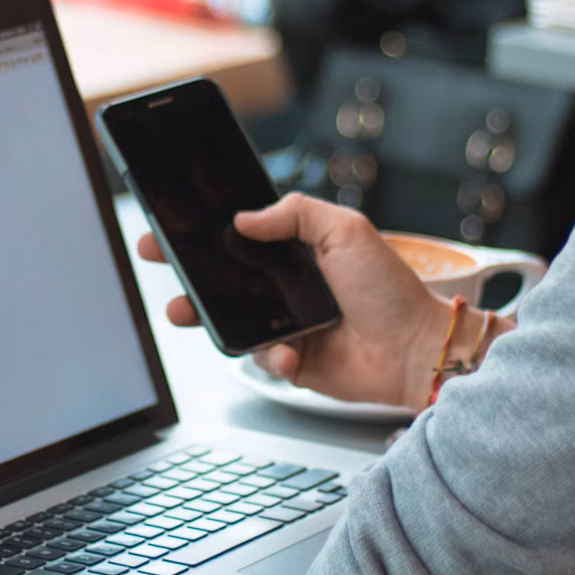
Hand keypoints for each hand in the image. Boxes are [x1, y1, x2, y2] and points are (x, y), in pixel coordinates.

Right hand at [136, 193, 448, 408]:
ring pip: (231, 319)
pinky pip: (261, 358)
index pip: (240, 236)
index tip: (171, 224)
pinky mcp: (292, 361)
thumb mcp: (346, 230)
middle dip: (186, 270)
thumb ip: (295, 214)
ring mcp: (287, 324)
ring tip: (184, 311)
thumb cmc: (390, 289)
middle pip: (224, 276)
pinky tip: (289, 353)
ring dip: (204, 315)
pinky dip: (270, 356)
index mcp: (298, 251)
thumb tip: (244, 218)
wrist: (415, 349)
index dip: (204, 230)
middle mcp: (287, 286)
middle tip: (159, 258)